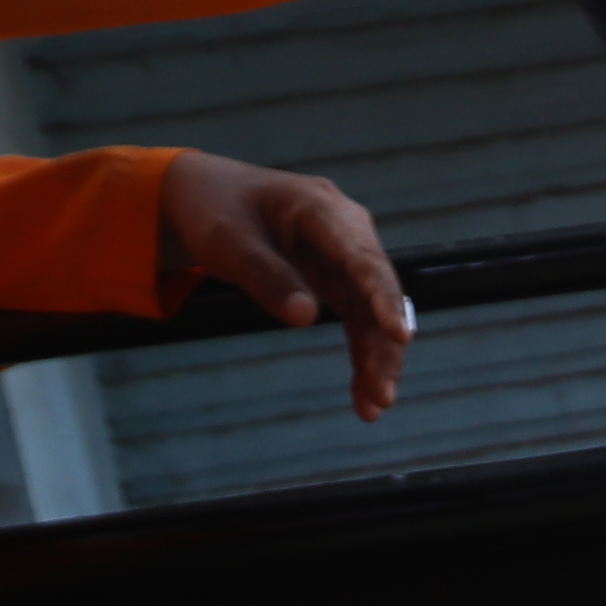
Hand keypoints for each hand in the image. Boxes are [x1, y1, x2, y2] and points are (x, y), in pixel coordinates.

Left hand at [158, 151, 409, 419]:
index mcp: (320, 207)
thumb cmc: (214, 210)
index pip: (362, 257)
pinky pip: (359, 321)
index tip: (398, 333)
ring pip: (375, 312)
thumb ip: (265, 275)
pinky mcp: (338, 280)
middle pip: (379, 291)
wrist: (206, 197)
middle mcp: (346, 231)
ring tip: (373, 408)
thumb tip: (306, 317)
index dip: (383, 296)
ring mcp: (345, 257)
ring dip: (377, 358)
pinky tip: (362, 395)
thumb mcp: (226, 241)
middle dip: (384, 344)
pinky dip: (361, 355)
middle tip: (382, 394)